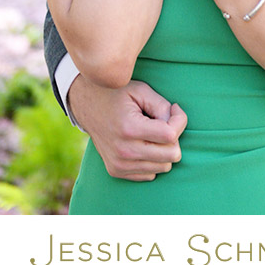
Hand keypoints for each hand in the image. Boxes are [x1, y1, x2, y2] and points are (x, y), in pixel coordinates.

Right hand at [67, 76, 187, 179]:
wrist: (85, 103)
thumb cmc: (115, 94)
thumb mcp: (141, 90)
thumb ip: (163, 106)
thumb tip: (177, 123)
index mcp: (129, 129)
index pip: (171, 136)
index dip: (179, 121)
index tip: (174, 109)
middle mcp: (123, 151)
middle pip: (171, 155)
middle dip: (174, 138)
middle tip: (162, 123)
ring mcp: (119, 164)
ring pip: (164, 167)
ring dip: (163, 150)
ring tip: (150, 133)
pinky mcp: (116, 171)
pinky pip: (150, 174)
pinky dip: (152, 160)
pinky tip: (141, 144)